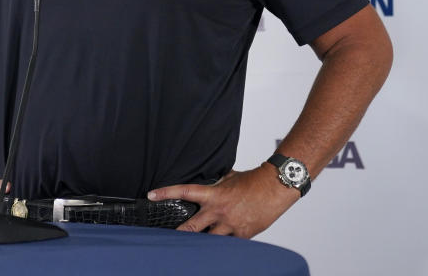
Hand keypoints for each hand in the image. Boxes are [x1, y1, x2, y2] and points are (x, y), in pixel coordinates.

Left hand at [148, 164, 298, 237]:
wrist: (275, 187)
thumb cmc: (254, 181)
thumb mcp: (230, 178)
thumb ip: (216, 185)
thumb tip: (207, 185)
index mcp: (214, 194)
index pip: (185, 192)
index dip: (166, 193)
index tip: (152, 195)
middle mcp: (219, 211)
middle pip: (192, 227)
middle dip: (179, 234)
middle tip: (166, 239)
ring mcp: (230, 225)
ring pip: (209, 240)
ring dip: (202, 242)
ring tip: (192, 248)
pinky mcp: (243, 235)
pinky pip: (229, 243)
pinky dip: (224, 243)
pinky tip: (221, 246)